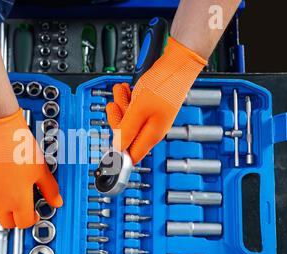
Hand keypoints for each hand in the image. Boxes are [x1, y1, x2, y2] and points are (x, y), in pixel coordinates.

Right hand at [0, 109, 62, 228]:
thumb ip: (50, 190)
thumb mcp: (41, 171)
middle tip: (23, 210)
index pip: (24, 223)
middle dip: (17, 219)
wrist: (1, 135)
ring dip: (1, 214)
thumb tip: (57, 201)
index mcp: (18, 201)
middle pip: (8, 223)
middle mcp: (1, 202)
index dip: (31, 219)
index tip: (34, 214)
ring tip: (9, 204)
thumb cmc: (20, 150)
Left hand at [106, 37, 206, 163]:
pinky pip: (134, 108)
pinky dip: (128, 99)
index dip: (118, 151)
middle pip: (126, 134)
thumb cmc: (164, 84)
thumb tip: (118, 148)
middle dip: (117, 119)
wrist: (178, 64)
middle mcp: (152, 129)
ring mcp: (152, 117)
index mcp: (151, 135)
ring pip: (128, 119)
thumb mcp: (139, 109)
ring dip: (121, 104)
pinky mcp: (151, 107)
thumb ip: (127, 130)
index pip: (131, 155)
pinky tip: (126, 89)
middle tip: (115, 105)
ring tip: (121, 91)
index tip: (109, 143)